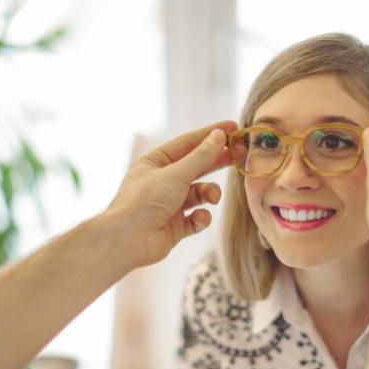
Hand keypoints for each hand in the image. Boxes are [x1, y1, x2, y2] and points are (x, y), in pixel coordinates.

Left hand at [109, 121, 236, 267]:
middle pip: (197, 166)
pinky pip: (196, 218)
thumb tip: (219, 135)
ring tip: (213, 197)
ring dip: (209, 194)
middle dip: (217, 162)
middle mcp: (162, 181)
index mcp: (155, 162)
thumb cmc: (144, 201)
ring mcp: (169, 204)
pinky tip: (197, 219)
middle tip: (241, 155)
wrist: (127, 240)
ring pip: (199, 194)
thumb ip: (201, 157)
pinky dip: (200, 218)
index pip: (188, 143)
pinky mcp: (175, 226)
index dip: (211, 134)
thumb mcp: (176, 174)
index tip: (233, 127)